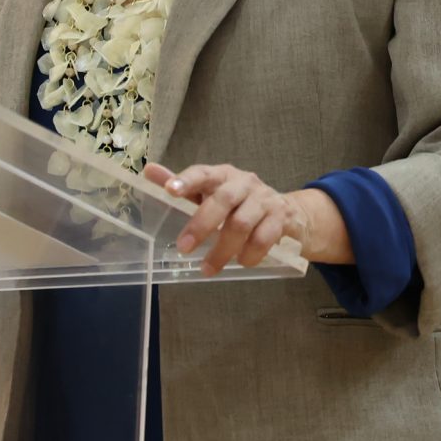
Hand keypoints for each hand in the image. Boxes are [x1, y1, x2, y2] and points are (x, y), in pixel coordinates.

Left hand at [144, 161, 303, 273]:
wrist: (291, 213)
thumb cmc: (240, 204)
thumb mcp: (212, 193)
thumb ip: (184, 186)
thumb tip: (149, 172)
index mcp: (223, 175)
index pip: (204, 173)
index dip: (187, 180)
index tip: (170, 190)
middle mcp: (245, 183)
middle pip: (223, 200)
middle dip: (201, 225)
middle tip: (183, 248)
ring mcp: (265, 200)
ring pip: (242, 224)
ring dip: (222, 250)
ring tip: (207, 269)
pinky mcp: (282, 218)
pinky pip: (264, 238)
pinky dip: (250, 254)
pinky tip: (241, 263)